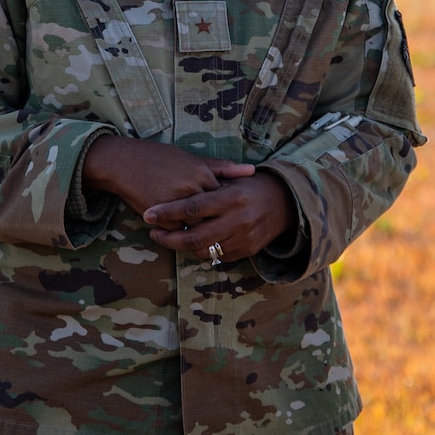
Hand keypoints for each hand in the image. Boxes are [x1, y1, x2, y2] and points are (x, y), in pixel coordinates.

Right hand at [81, 136, 254, 217]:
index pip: (226, 196)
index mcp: (201, 173)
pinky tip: (179, 228)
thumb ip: (220, 166)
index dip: (228, 205)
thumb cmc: (155, 157)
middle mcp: (193, 189)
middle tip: (221, 224)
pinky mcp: (163, 219)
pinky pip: (179, 232)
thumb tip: (252, 170)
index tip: (230, 209)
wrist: (122, 164)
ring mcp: (178, 205)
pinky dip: (180, 232)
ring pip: (200, 227)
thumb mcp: (188, 157)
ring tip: (202, 229)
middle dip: (218, 221)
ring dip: (201, 230)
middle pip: (216, 214)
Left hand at [143, 173, 296, 262]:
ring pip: (204, 250)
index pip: (192, 208)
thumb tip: (175, 184)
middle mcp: (237, 220)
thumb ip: (206, 183)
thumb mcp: (231, 178)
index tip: (148, 215)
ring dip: (182, 246)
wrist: (286, 204)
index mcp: (231, 197)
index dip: (168, 213)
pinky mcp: (247, 251)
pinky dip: (202, 251)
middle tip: (153, 232)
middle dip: (169, 238)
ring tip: (167, 237)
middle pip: (195, 236)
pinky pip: (218, 257)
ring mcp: (243, 238)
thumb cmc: (250, 186)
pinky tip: (190, 242)